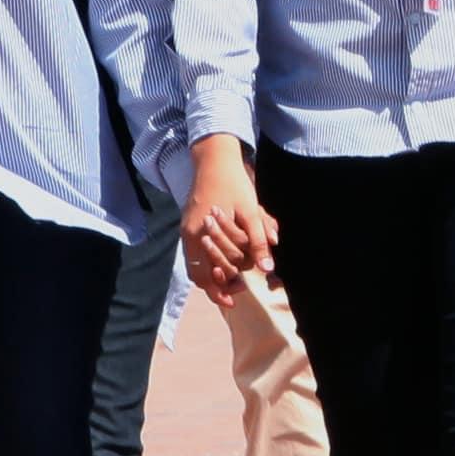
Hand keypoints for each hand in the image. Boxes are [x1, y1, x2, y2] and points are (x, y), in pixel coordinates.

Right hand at [180, 141, 274, 294]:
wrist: (214, 158)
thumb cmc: (234, 183)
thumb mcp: (250, 211)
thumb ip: (258, 241)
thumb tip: (267, 268)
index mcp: (201, 234)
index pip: (205, 276)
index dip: (220, 291)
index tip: (236, 297)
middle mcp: (190, 235)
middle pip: (198, 274)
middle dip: (218, 284)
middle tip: (239, 286)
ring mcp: (187, 229)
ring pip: (195, 264)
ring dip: (213, 272)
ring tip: (234, 276)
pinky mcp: (189, 223)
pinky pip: (195, 251)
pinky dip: (209, 260)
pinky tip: (226, 258)